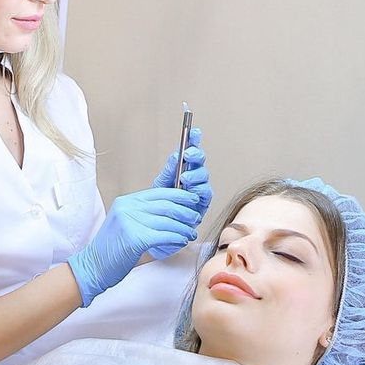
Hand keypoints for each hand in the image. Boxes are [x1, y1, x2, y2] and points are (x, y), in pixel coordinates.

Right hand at [67, 188, 200, 306]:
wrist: (92, 267)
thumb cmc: (111, 251)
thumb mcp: (124, 224)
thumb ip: (143, 215)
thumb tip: (171, 212)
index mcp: (125, 202)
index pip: (159, 192)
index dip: (179, 196)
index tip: (192, 201)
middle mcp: (127, 208)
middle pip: (166, 204)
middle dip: (185, 211)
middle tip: (195, 219)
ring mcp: (130, 222)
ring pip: (167, 220)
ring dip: (183, 227)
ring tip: (190, 233)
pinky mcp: (134, 238)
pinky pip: (164, 235)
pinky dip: (177, 238)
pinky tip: (182, 241)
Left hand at [149, 127, 212, 259]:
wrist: (159, 234)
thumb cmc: (160, 209)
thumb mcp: (160, 187)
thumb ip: (169, 171)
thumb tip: (176, 155)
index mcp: (182, 171)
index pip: (189, 153)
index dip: (193, 140)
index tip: (193, 130)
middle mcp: (193, 180)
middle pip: (200, 162)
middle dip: (196, 155)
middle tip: (188, 154)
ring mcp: (199, 192)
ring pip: (204, 177)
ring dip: (195, 174)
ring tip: (184, 177)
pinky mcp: (202, 205)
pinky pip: (205, 194)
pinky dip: (198, 190)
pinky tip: (190, 188)